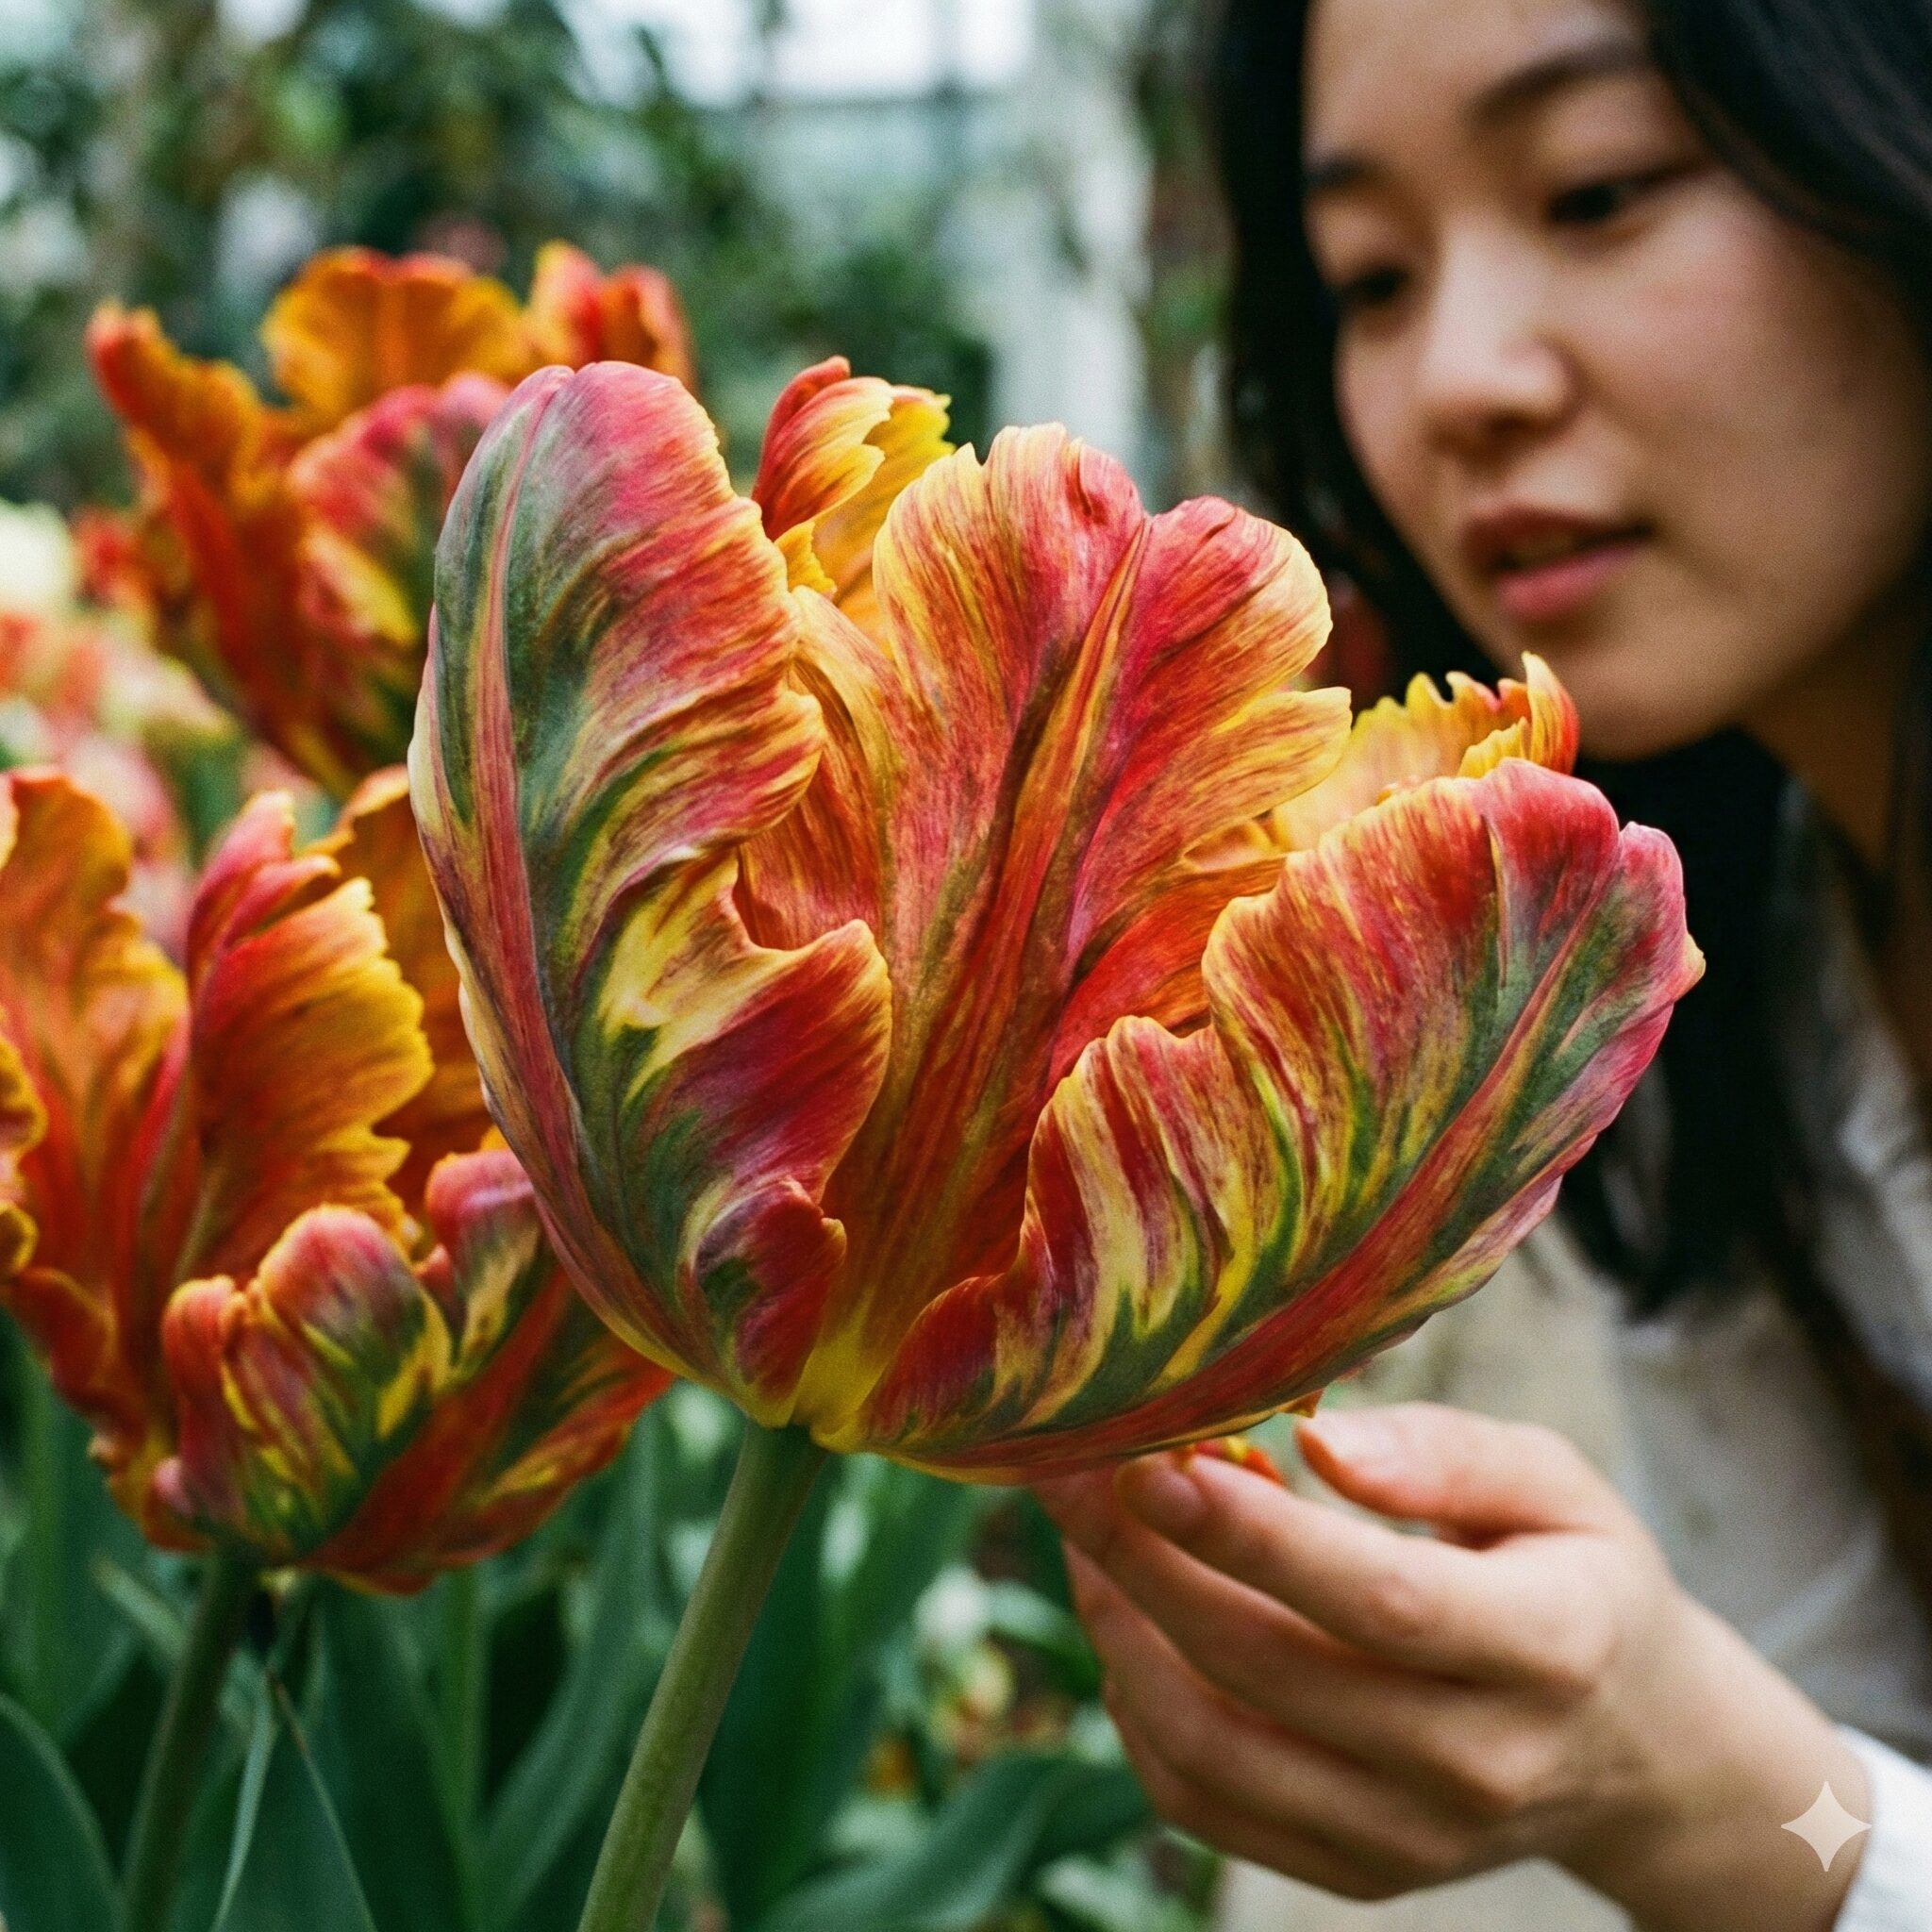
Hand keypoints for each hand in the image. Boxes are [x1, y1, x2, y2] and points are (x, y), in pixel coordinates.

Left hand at [1035, 1403, 1867, 1931]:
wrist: (1638, 1750)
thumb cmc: (1578, 1577)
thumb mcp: (1556, 1484)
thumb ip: (1448, 1452)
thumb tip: (1319, 1442)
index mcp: (1549, 1650)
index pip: (1377, 1598)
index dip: (1250, 1534)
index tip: (1148, 1458)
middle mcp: (1478, 1764)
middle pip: (1266, 1668)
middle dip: (1142, 1560)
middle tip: (1068, 1469)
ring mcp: (1411, 1839)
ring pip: (1213, 1747)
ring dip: (1120, 1632)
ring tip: (1085, 1535)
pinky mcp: (1356, 1872)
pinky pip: (1205, 1804)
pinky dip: (1136, 1712)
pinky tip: (1126, 1622)